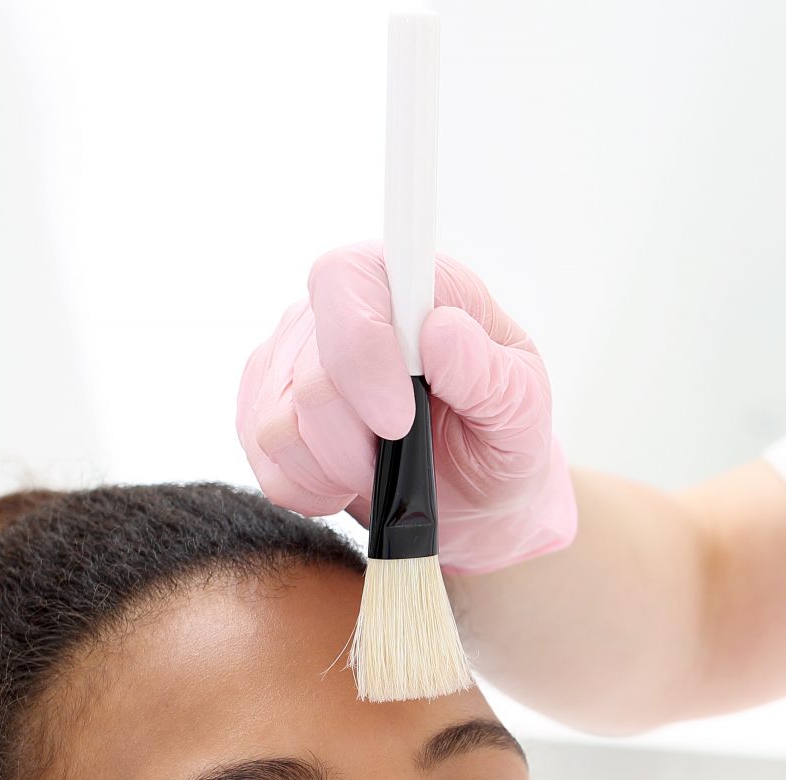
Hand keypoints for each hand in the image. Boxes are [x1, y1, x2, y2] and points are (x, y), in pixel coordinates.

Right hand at [236, 244, 578, 570]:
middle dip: (361, 441)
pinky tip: (351, 481)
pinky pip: (265, 460)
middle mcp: (342, 308)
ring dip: (340, 469)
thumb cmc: (500, 437)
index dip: (361, 351)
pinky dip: (312, 488)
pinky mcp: (266, 407)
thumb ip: (486, 371)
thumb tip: (439, 332)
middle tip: (407, 458)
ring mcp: (294, 356)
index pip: (345, 279)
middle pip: (312, 375)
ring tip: (385, 470)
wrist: (475, 495)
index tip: (399, 421)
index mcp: (408, 284)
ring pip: (279, 423)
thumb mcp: (521, 408)